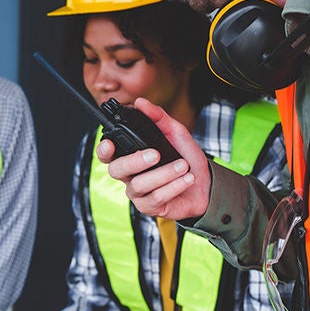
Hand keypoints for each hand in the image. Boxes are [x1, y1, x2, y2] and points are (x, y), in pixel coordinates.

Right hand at [97, 98, 210, 219]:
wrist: (205, 184)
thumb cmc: (186, 159)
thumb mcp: (175, 133)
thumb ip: (158, 117)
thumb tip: (140, 102)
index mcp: (130, 156)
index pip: (107, 154)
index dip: (103, 150)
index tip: (111, 144)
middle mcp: (129, 176)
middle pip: (116, 170)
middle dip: (135, 161)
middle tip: (156, 154)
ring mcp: (138, 193)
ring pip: (139, 185)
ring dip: (164, 174)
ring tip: (183, 166)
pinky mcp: (150, 207)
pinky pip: (155, 198)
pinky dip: (173, 186)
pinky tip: (186, 179)